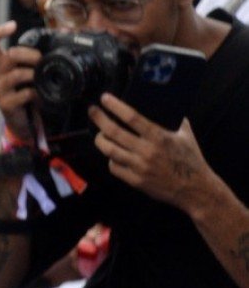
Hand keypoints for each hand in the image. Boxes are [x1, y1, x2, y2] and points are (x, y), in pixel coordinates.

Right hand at [0, 20, 40, 143]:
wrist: (25, 120)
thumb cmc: (28, 92)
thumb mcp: (31, 73)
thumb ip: (36, 58)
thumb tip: (64, 33)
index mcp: (0, 65)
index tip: (13, 25)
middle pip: (8, 56)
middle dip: (29, 55)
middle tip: (42, 60)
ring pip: (16, 75)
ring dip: (33, 75)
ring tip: (42, 79)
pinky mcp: (4, 104)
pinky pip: (23, 93)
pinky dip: (36, 94)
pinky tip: (40, 96)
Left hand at [91, 95, 215, 210]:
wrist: (195, 189)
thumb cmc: (191, 160)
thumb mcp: (186, 136)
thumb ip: (176, 120)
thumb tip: (168, 105)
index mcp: (159, 137)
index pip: (132, 118)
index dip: (115, 107)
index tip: (105, 98)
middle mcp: (147, 151)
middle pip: (114, 132)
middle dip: (99, 119)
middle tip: (92, 111)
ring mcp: (139, 167)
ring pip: (109, 150)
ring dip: (100, 140)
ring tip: (99, 134)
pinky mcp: (135, 180)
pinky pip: (114, 167)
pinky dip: (110, 159)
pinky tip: (112, 154)